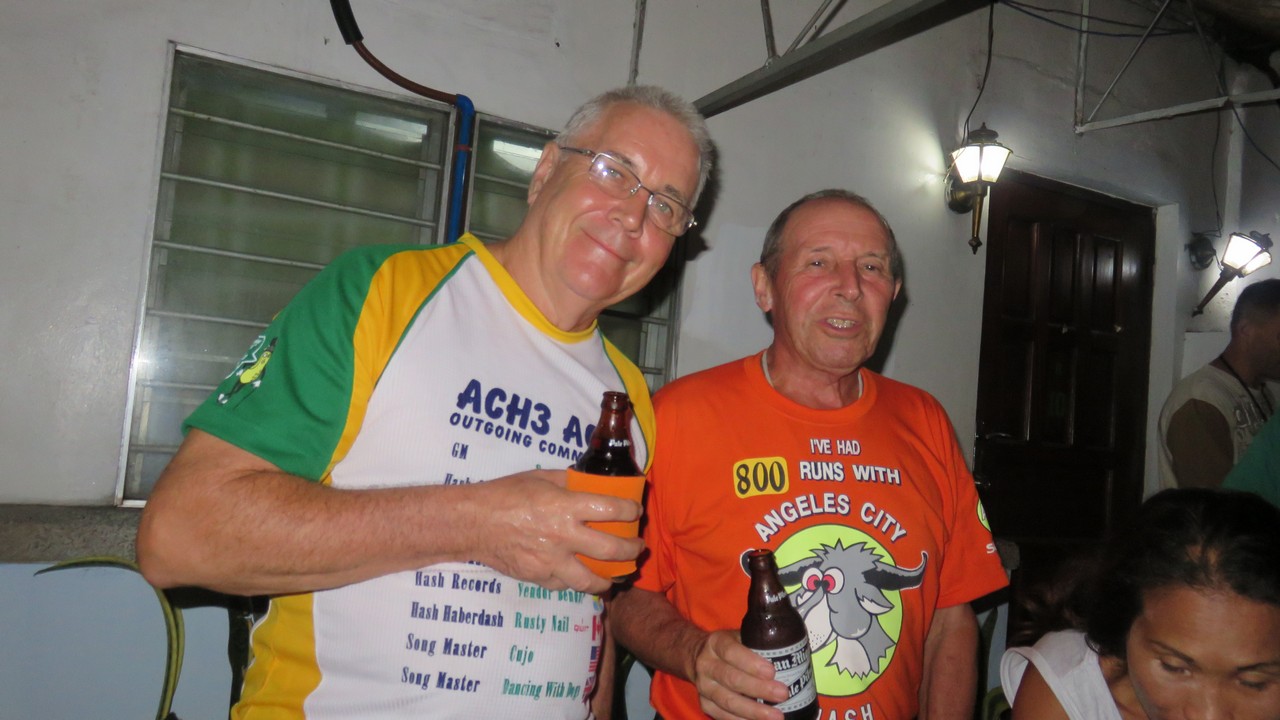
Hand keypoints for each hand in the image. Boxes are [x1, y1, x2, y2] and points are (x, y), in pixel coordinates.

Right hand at [466, 470, 642, 593]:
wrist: (473, 523)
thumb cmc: (504, 494)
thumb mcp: (540, 477)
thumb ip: (569, 482)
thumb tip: (590, 484)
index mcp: (565, 507)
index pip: (611, 510)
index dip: (630, 511)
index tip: (635, 512)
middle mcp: (563, 537)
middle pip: (611, 550)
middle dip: (632, 549)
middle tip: (637, 547)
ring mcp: (551, 562)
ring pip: (591, 580)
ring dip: (610, 578)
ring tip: (618, 574)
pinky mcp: (538, 578)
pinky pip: (565, 585)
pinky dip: (576, 582)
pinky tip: (582, 576)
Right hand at [691, 630, 789, 719]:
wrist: (698, 656)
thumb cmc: (730, 647)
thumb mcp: (740, 636)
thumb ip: (758, 642)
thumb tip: (791, 652)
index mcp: (716, 643)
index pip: (731, 652)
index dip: (751, 663)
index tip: (772, 672)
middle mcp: (706, 664)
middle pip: (732, 679)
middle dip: (759, 689)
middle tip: (782, 694)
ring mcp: (704, 686)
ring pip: (728, 701)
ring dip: (753, 711)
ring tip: (776, 716)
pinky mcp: (705, 703)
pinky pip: (723, 716)